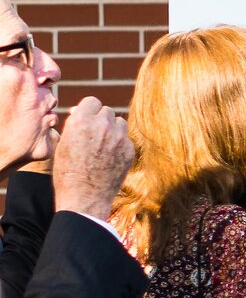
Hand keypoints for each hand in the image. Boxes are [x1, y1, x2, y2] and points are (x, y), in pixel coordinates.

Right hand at [48, 98, 134, 218]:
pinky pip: (126, 139)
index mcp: (82, 120)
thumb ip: (74, 125)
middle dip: (101, 119)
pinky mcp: (130, 150)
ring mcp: (119, 137)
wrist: (84, 196)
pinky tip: (110, 156)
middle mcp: (102, 125)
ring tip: (103, 143)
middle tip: (94, 132)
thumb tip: (79, 112)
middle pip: (107, 111)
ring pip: (120, 122)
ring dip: (112, 129)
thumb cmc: (68, 171)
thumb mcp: (63, 144)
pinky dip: (120, 143)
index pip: (92, 101)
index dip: (88, 110)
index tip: (87, 118)